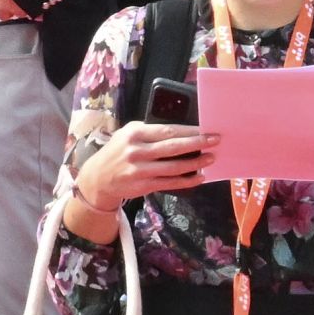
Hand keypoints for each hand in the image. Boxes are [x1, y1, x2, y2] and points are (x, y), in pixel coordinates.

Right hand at [77, 118, 215, 215]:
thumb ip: (149, 131)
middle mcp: (137, 151)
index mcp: (135, 133)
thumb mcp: (127, 134)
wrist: (98, 179)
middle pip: (173, 147)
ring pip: (174, 167)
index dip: (188, 131)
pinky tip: (199, 177)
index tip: (206, 128)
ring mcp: (140, 170)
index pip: (167, 131)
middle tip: (215, 140)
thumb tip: (180, 130)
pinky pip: (170, 183)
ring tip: (211, 158)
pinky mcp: (144, 186)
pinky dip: (186, 181)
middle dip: (197, 143)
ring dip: (195, 163)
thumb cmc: (117, 152)